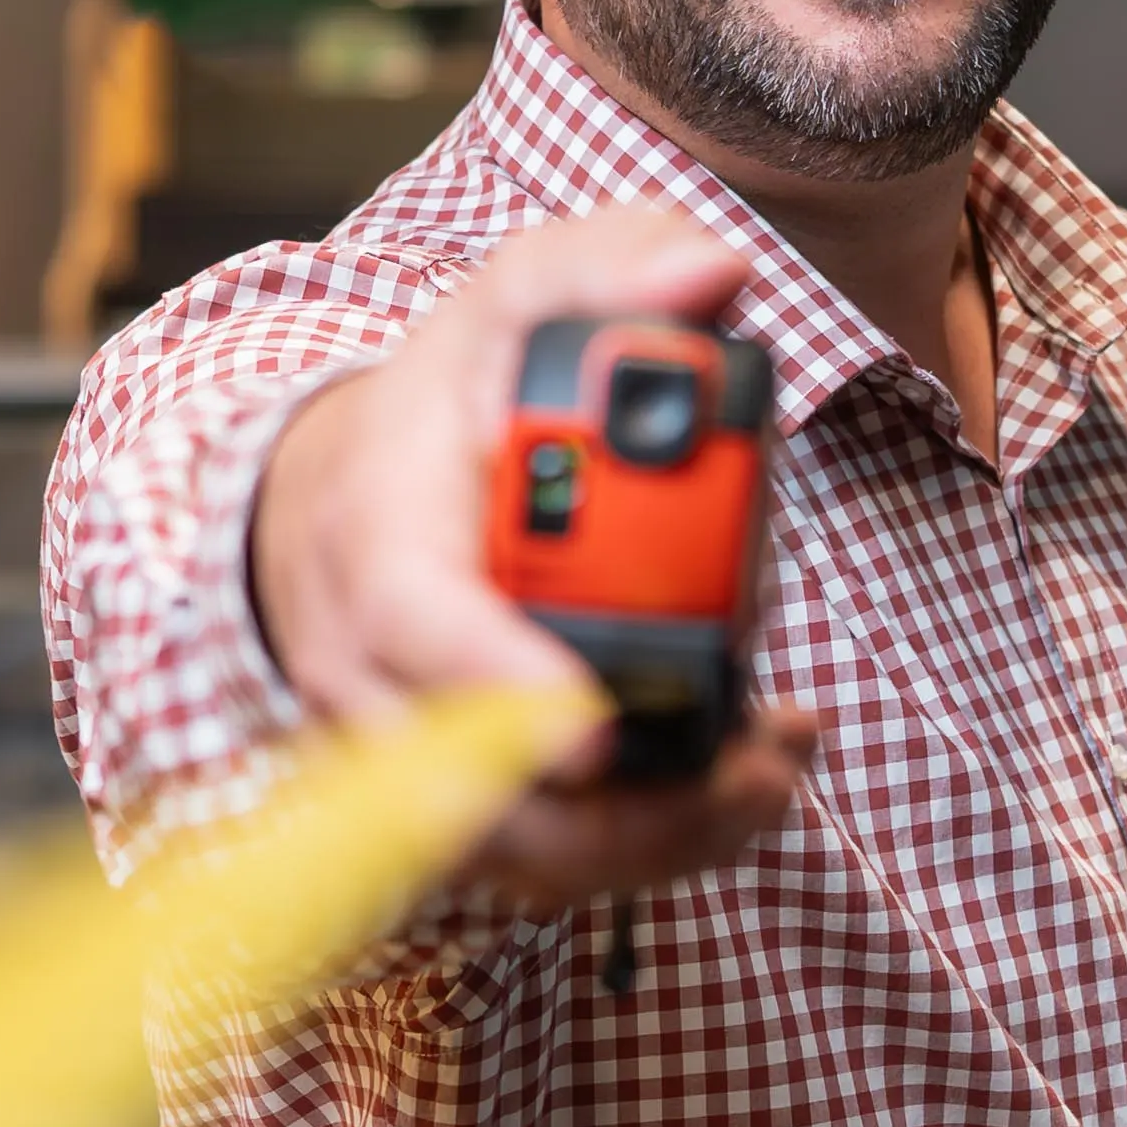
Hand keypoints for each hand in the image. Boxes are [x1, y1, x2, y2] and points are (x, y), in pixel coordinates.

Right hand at [251, 202, 816, 911]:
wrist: (348, 495)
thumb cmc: (451, 401)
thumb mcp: (522, 301)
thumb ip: (614, 266)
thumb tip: (714, 274)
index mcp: (376, 529)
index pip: (408, 617)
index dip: (493, 678)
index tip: (594, 727)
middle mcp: (366, 665)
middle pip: (468, 783)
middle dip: (622, 805)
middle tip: (757, 765)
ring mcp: (403, 753)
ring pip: (519, 848)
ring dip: (662, 835)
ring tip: (777, 769)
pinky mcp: (454, 807)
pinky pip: (548, 861)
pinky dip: (656, 841)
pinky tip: (749, 778)